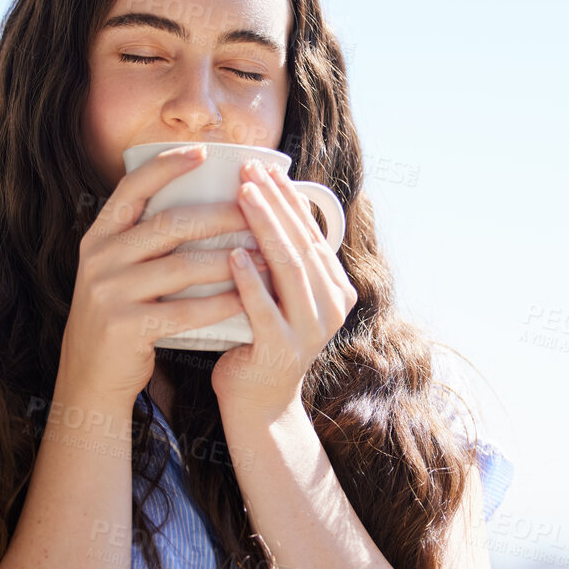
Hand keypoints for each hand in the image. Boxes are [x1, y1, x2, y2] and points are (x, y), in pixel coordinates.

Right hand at [63, 146, 257, 408]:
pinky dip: (220, 303)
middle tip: (257, 210)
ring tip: (266, 254)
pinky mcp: (125, 327)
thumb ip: (143, 240)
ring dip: (230, 259)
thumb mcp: (118, 271)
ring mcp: (109, 292)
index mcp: (99, 237)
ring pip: (181, 266)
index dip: (166, 165)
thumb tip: (201, 203)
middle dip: (219, 214)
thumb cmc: (121, 317)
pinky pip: (185, 310)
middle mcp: (99, 259)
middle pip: (168, 224)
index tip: (204, 152)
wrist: (90, 377)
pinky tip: (248, 297)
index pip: (131, 188)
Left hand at [212, 158, 356, 427]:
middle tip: (248, 171)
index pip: (313, 232)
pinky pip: (266, 308)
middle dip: (275, 203)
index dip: (289, 198)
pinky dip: (249, 279)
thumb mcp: (281, 295)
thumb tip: (261, 200)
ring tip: (241, 197)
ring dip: (265, 228)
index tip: (263, 166)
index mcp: (336, 289)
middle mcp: (332, 307)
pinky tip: (232, 254)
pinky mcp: (283, 350)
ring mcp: (311, 330)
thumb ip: (281, 260)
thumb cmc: (259, 339)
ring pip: (290, 268)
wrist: (257, 402)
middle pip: (303, 243)